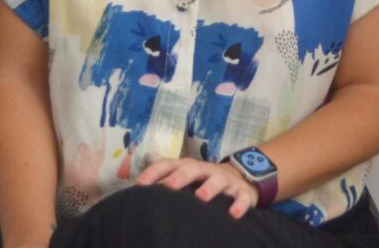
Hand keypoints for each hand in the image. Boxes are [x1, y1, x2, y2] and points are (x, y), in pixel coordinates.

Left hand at [135, 158, 258, 218]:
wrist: (240, 178)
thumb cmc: (203, 183)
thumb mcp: (187, 181)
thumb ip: (167, 186)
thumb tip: (136, 200)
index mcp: (189, 166)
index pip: (169, 164)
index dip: (154, 172)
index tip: (140, 185)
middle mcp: (206, 170)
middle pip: (192, 168)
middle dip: (180, 177)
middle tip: (168, 187)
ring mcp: (225, 180)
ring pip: (217, 180)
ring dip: (208, 188)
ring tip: (200, 198)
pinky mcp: (242, 192)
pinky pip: (242, 198)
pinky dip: (239, 205)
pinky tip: (233, 215)